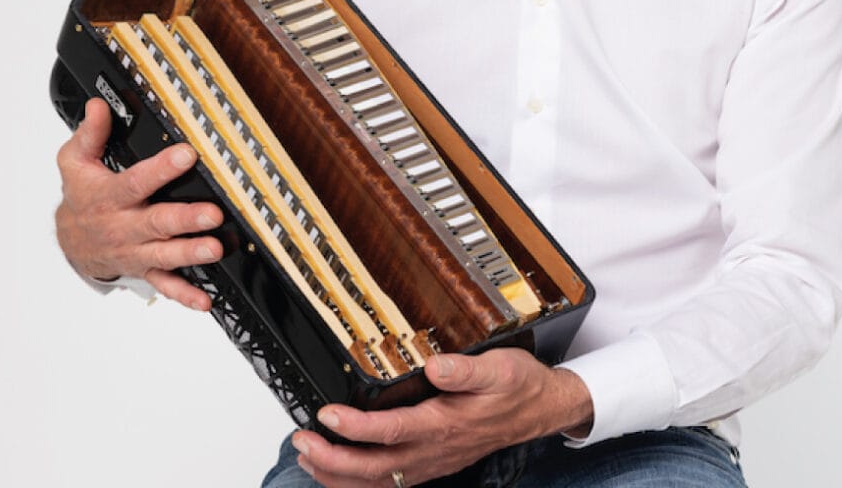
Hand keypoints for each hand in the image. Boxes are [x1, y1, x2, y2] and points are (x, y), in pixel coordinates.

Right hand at [55, 97, 223, 308]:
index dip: (161, 169)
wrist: (69, 241)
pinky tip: (205, 298)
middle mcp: (124, 226)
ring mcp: (134, 251)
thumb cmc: (81, 196)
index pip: (136, 181)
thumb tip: (98, 106)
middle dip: (185, 218)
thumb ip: (90, 135)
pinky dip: (184, 294)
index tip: (186, 155)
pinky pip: (164, 284)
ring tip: (214, 250)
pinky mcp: (144, 269)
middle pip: (156, 223)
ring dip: (190, 253)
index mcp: (110, 197)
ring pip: (164, 254)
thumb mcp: (75, 162)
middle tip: (212, 214)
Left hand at [291, 349, 592, 486]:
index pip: (390, 431)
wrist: (540, 408)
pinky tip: (343, 474)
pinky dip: (360, 482)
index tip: (326, 415)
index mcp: (445, 424)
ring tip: (307, 458)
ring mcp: (433, 461)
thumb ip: (465, 369)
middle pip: (373, 467)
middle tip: (300, 442)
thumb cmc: (517, 385)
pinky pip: (389, 482)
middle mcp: (434, 450)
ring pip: (377, 481)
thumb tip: (434, 366)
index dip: (354, 427)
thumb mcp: (498, 367)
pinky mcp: (433, 461)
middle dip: (332, 460)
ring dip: (339, 475)